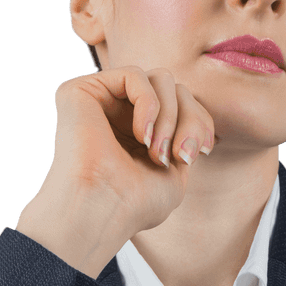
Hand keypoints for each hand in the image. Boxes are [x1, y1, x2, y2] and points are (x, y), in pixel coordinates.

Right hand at [19, 67, 217, 248]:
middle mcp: (118, 113)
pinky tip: (140, 135)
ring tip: (158, 152)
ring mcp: (100, 100)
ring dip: (170, 116)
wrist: (102, 211)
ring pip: (159, 78)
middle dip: (190, 120)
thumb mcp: (176, 173)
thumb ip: (184, 140)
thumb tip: (195, 119)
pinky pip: (134, 75)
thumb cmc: (136, 204)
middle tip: (181, 156)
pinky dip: (149, 103)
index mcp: (138, 132)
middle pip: (175, 88)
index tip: (203, 151)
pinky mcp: (82, 91)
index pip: (182, 104)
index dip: (200, 120)